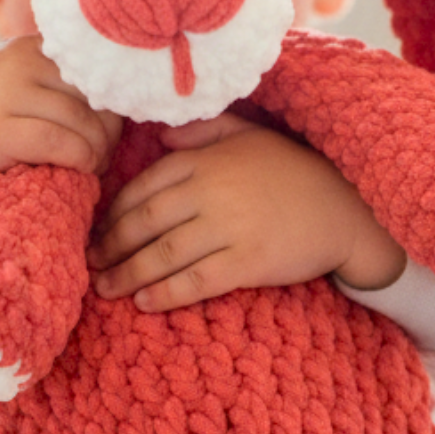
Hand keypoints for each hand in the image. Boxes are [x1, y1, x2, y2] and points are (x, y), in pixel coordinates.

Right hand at [0, 35, 122, 223]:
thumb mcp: (29, 98)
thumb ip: (67, 90)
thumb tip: (133, 98)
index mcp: (30, 47)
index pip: (94, 67)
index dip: (112, 103)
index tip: (111, 131)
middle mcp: (17, 58)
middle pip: (92, 92)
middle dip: (107, 130)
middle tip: (101, 157)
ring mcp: (2, 90)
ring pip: (80, 118)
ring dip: (96, 151)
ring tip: (90, 168)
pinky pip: (59, 141)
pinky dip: (78, 160)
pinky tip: (78, 172)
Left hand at [87, 113, 405, 311]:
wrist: (343, 208)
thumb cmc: (292, 169)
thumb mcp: (249, 135)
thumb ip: (204, 131)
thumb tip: (161, 136)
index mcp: (206, 160)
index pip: (145, 186)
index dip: (115, 212)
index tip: (99, 230)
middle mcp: (211, 191)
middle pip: (145, 222)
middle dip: (112, 245)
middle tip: (91, 263)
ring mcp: (229, 227)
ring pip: (163, 254)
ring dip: (127, 274)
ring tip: (105, 288)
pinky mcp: (247, 261)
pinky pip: (196, 281)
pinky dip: (166, 293)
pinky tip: (145, 302)